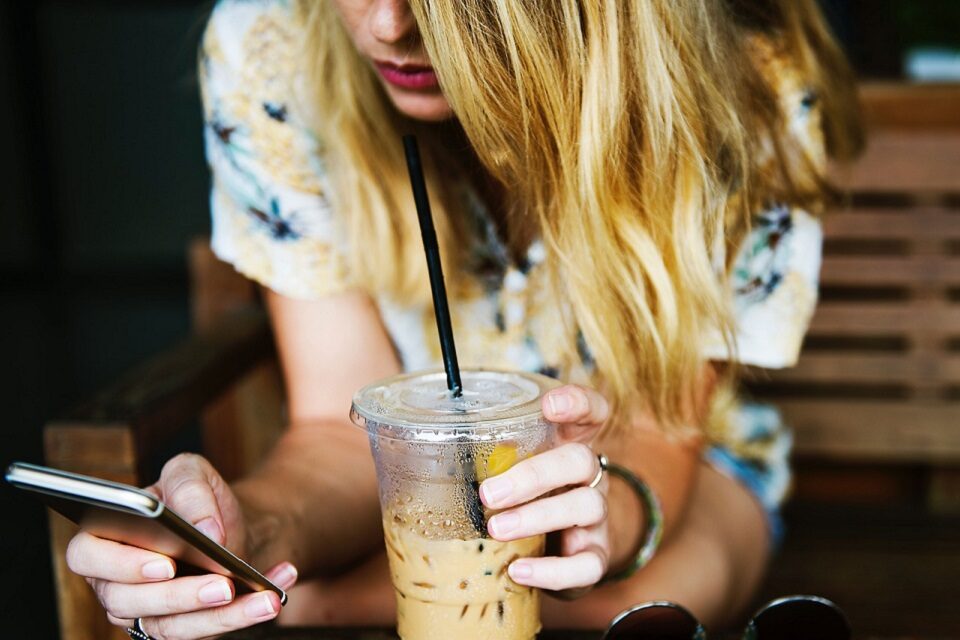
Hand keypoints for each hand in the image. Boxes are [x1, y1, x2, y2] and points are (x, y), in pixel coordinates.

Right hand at [65, 453, 298, 638]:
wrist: (229, 526)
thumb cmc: (197, 499)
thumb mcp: (192, 473)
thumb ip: (190, 489)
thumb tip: (205, 530)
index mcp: (104, 537)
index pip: (88, 556)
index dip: (121, 564)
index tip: (165, 563)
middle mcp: (116, 582)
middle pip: (130, 601)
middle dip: (180, 596)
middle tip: (222, 585)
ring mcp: (145, 611)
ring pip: (171, 626)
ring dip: (221, 616)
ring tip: (264, 598)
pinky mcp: (179, 628)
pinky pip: (205, 632)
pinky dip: (245, 614)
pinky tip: (274, 594)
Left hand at [478, 384, 609, 592]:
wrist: (564, 549)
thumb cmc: (525, 498)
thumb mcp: (510, 470)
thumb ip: (480, 457)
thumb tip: (403, 449)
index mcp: (569, 444)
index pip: (590, 411)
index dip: (576, 402)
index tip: (549, 405)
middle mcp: (589, 476)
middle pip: (579, 460)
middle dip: (534, 474)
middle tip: (489, 493)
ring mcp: (596, 517)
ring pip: (585, 506)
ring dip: (537, 517)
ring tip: (496, 529)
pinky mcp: (596, 556)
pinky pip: (587, 564)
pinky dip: (552, 570)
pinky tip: (518, 571)